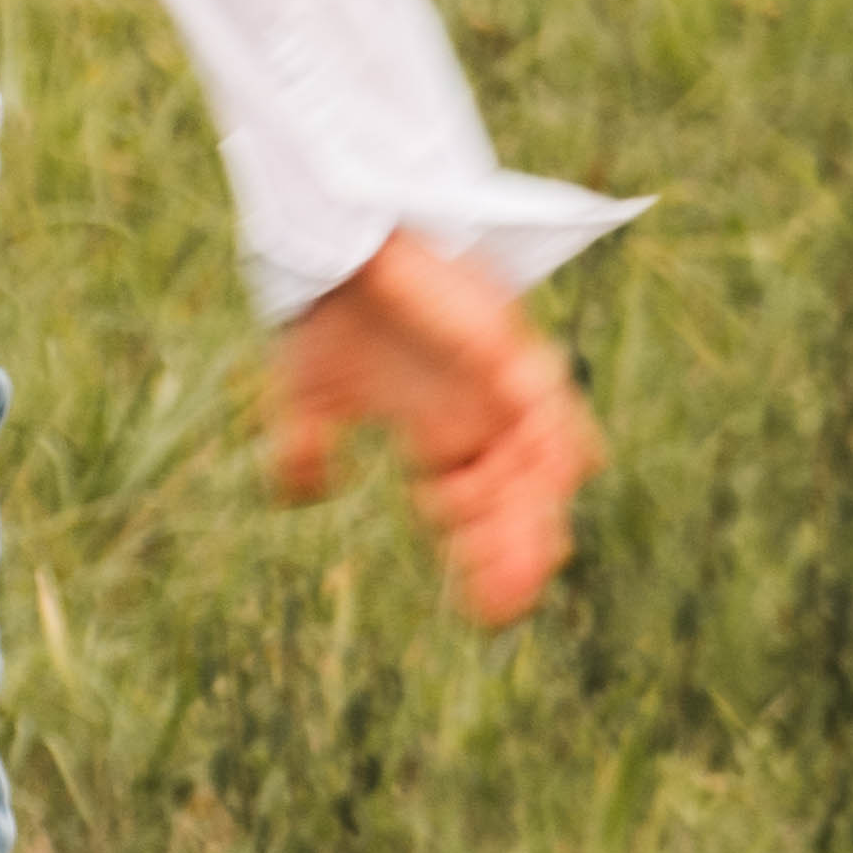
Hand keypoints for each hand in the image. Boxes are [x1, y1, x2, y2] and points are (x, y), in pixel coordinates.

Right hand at [269, 227, 595, 628]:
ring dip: (535, 514)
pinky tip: (551, 483)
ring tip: (527, 564)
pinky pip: (549, 401)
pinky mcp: (506, 344)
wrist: (334, 241)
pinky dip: (554, 443)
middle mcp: (483, 413)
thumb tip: (298, 495)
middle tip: (500, 599)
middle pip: (520, 500)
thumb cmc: (327, 309)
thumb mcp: (307, 399)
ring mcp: (501, 382)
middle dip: (514, 553)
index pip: (479, 510)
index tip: (476, 611)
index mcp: (443, 429)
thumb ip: (304, 451)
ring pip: (545, 465)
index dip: (483, 560)